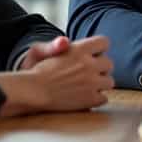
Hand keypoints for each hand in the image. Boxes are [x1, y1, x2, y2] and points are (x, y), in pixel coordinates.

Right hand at [0, 35, 114, 117]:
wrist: (32, 92)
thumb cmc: (37, 70)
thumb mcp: (44, 50)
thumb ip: (58, 44)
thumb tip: (65, 42)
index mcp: (80, 50)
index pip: (104, 42)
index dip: (98, 49)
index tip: (92, 54)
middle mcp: (89, 65)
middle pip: (109, 63)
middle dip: (100, 67)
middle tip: (88, 71)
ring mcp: (92, 83)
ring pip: (110, 82)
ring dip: (101, 83)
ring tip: (87, 84)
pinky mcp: (90, 100)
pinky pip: (104, 98)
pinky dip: (96, 98)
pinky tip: (85, 96)